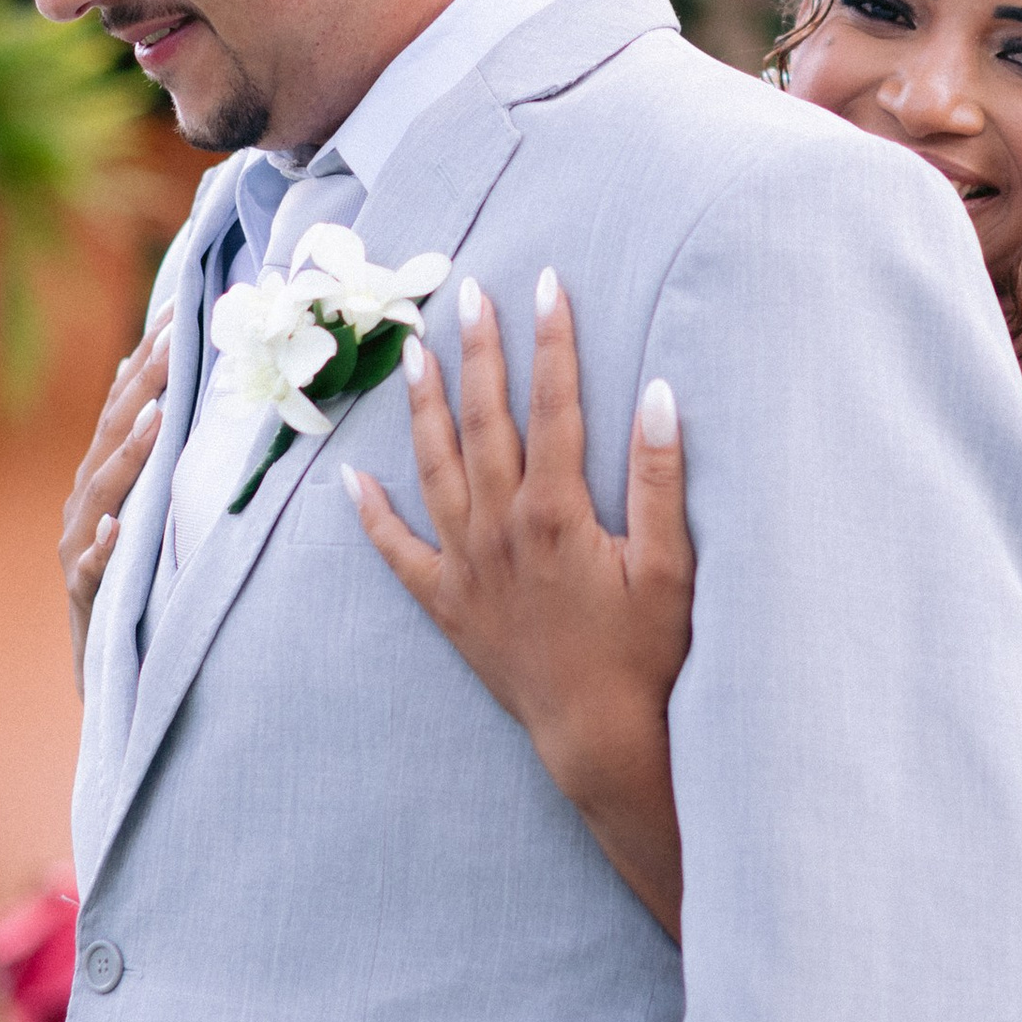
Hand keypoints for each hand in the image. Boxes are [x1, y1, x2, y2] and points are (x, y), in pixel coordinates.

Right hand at [60, 313, 171, 678]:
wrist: (110, 664)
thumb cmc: (142, 577)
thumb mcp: (155, 510)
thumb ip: (162, 456)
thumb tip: (184, 384)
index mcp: (105, 474)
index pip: (126, 403)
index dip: (148, 356)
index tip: (177, 308)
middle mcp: (85, 500)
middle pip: (112, 433)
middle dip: (144, 385)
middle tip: (176, 341)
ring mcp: (78, 547)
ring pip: (100, 494)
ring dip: (127, 456)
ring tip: (156, 420)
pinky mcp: (84, 595)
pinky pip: (91, 570)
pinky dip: (101, 549)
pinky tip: (114, 530)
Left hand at [347, 274, 693, 936]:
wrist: (601, 737)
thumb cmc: (647, 653)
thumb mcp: (670, 566)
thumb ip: (662, 477)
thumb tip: (658, 393)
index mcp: (557, 512)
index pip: (554, 403)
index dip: (552, 339)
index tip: (546, 284)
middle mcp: (501, 529)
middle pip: (484, 420)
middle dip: (478, 351)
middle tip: (467, 293)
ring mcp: (467, 567)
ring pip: (434, 469)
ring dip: (423, 408)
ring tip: (411, 354)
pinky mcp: (448, 605)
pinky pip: (399, 553)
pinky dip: (373, 516)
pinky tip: (350, 481)